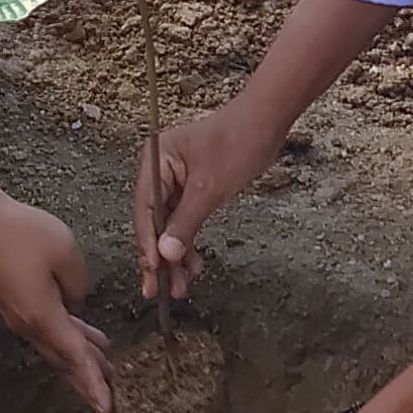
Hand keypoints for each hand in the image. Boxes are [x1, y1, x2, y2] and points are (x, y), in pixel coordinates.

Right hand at [0, 190, 113, 412]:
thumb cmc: (22, 233)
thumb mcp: (66, 254)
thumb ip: (78, 287)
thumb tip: (74, 304)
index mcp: (44, 317)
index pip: (77, 359)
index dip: (95, 385)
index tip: (108, 411)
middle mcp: (29, 325)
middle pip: (66, 362)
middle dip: (89, 384)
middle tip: (109, 409)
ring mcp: (20, 315)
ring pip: (57, 346)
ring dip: (81, 359)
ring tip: (107, 370)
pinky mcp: (15, 303)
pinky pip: (48, 331)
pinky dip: (70, 339)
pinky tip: (85, 333)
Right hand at [136, 93, 281, 302]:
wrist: (267, 121)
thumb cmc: (238, 142)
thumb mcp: (210, 188)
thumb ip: (185, 223)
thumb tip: (165, 254)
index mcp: (155, 160)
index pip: (145, 210)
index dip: (148, 244)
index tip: (152, 273)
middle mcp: (159, 168)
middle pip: (153, 220)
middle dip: (160, 256)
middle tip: (159, 291)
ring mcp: (175, 178)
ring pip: (169, 224)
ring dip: (176, 254)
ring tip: (180, 286)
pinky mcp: (191, 186)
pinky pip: (184, 219)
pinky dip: (189, 240)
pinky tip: (193, 264)